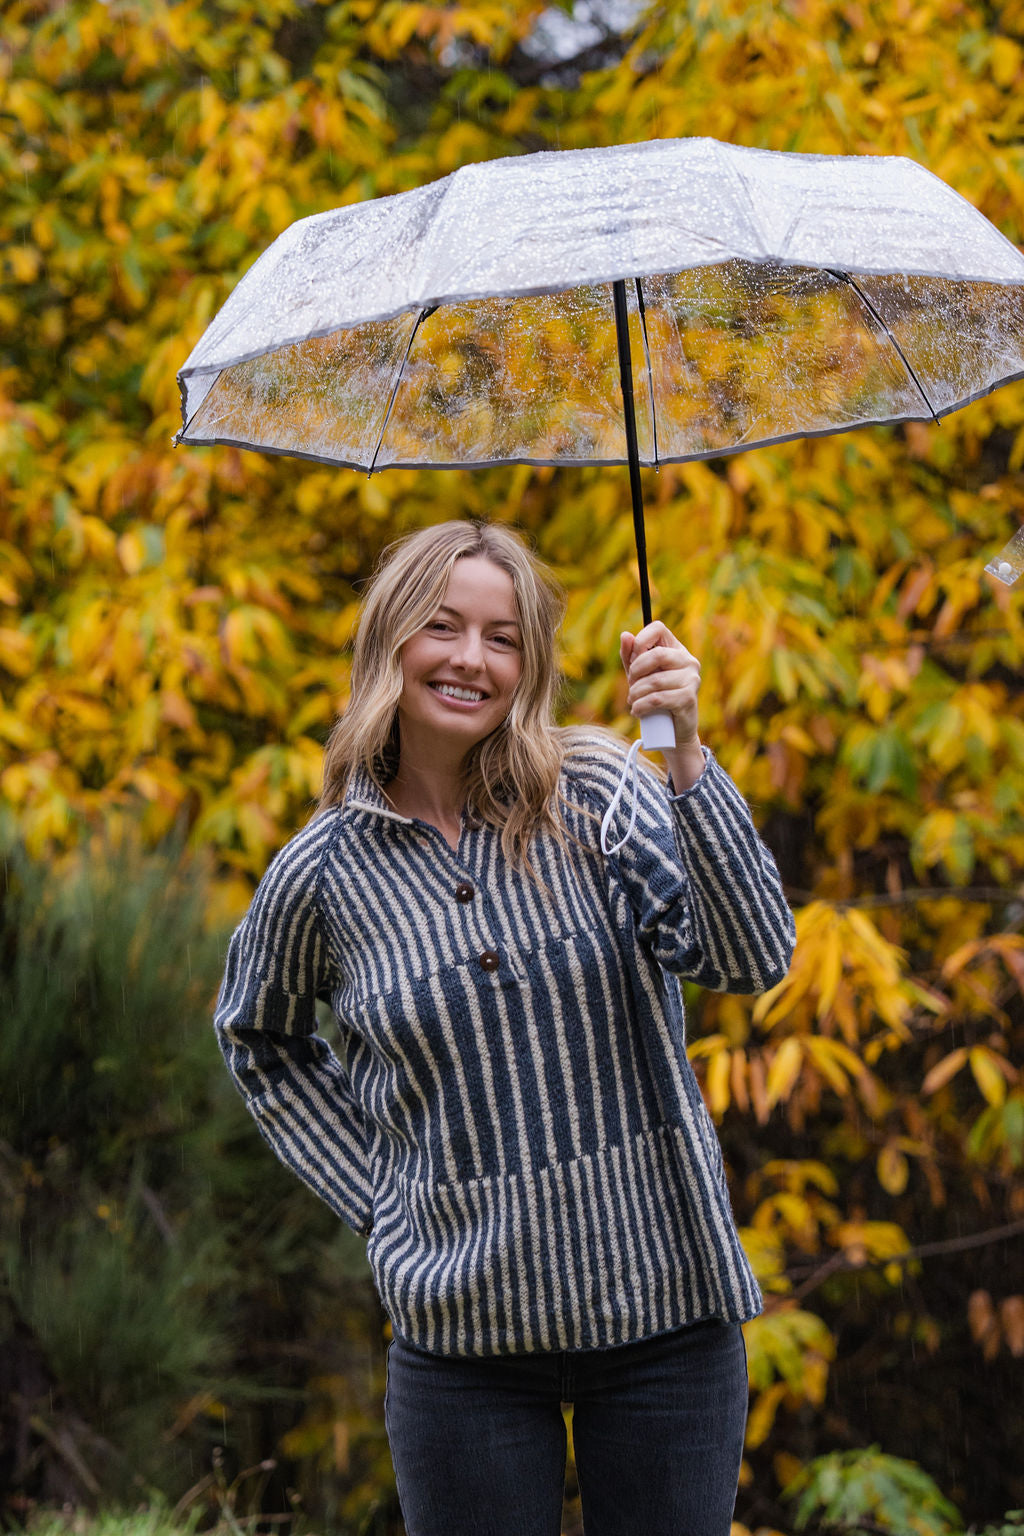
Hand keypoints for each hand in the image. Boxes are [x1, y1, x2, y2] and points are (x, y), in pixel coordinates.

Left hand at [620, 621, 705, 788]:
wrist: (674, 733)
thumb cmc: (656, 700)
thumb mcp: (640, 676)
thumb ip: (631, 656)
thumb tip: (625, 635)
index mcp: (676, 650)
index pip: (658, 628)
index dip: (641, 640)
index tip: (632, 659)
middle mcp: (688, 661)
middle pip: (657, 655)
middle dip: (636, 671)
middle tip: (631, 685)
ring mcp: (691, 680)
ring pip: (654, 680)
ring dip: (636, 693)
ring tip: (633, 702)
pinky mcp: (689, 699)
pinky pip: (658, 698)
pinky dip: (641, 706)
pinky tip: (637, 711)